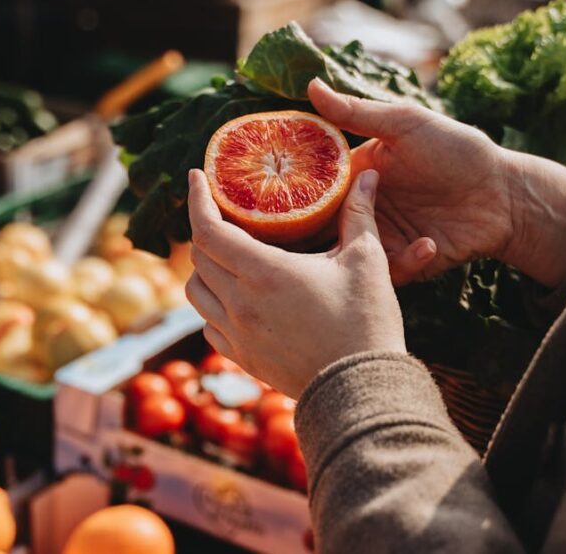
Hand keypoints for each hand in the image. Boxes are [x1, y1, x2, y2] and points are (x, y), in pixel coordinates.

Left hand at [185, 168, 406, 398]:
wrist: (361, 390)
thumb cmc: (366, 323)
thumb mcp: (366, 261)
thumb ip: (359, 214)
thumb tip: (369, 174)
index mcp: (264, 273)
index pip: (208, 228)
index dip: (196, 199)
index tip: (196, 178)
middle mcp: (240, 303)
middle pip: (199, 256)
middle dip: (205, 229)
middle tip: (223, 214)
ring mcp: (237, 334)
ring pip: (196, 292)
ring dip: (204, 269)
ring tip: (226, 256)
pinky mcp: (242, 358)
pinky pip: (209, 325)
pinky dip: (213, 305)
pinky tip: (235, 298)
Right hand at [308, 79, 565, 287]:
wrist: (505, 193)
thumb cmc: (458, 150)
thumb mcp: (406, 124)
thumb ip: (357, 112)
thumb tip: (311, 85)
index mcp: (355, 174)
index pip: (310, 187)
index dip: (289, 195)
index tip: (274, 201)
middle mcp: (362, 208)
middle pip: (320, 229)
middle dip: (310, 238)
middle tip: (313, 239)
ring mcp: (382, 238)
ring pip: (348, 256)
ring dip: (357, 253)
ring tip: (375, 243)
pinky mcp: (404, 263)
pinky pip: (388, 273)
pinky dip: (405, 262)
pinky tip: (429, 243)